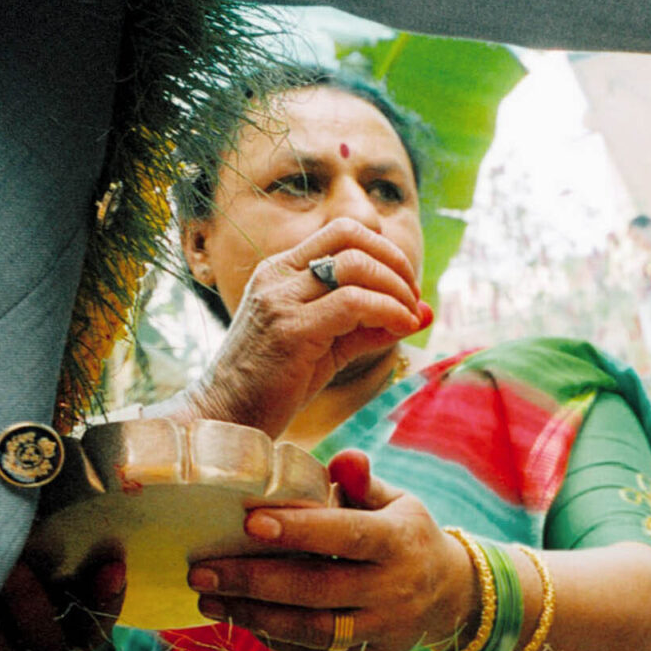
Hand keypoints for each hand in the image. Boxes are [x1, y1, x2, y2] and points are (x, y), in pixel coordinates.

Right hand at [181, 218, 428, 437]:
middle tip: (413, 300)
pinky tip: (401, 329)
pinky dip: (387, 311)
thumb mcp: (330, 346)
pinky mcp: (290, 330)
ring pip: (355, 266)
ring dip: (395, 289)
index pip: (343, 231)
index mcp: (281, 270)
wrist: (226, 418)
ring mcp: (280, 300)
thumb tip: (424, 312)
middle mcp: (277, 276)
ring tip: (409, 318)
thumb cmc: (277, 384)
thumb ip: (371, 325)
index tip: (405, 287)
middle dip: (396, 263)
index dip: (385, 250)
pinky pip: (352, 303)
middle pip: (351, 237)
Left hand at [187, 451, 476, 650]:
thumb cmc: (404, 535)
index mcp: (399, 541)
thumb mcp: (395, 501)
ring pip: (311, 629)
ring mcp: (382, 630)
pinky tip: (239, 617)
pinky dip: (272, 637)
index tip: (249, 521)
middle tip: (200, 572)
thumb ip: (362, 482)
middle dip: (254, 581)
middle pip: (317, 589)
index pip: (347, 536)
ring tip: (208, 600)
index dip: (300, 530)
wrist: (448, 595)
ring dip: (253, 616)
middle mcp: (394, 590)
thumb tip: (343, 458)